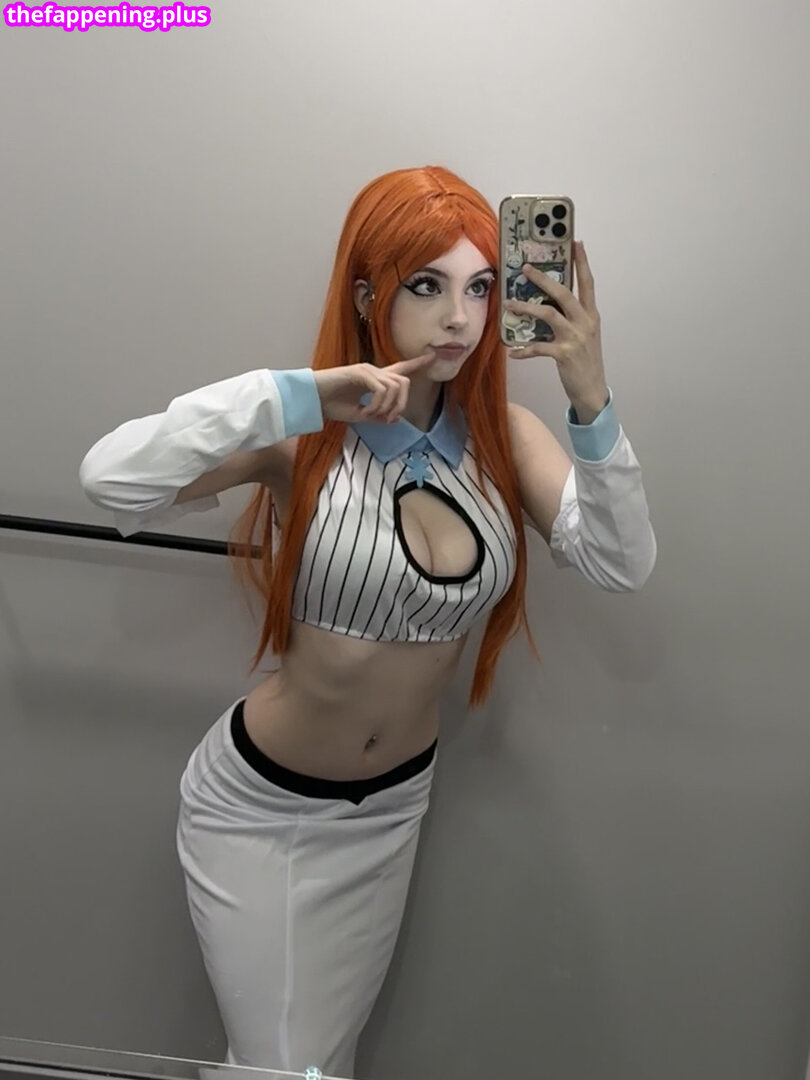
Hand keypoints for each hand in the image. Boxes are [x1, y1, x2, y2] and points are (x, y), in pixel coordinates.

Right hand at [314, 349, 436, 423]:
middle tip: (388, 419)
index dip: (417, 363)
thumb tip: (395, 418)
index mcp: (374, 380)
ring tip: (370, 416)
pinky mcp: (360, 373)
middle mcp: (374, 371)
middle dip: (402, 404)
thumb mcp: (359, 415)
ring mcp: (367, 370)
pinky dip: (377, 405)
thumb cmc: (331, 405)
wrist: (312, 399)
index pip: (400, 369)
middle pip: (404, 382)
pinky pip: (382, 390)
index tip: (433, 356)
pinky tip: (364, 412)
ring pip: (396, 387)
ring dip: (387, 407)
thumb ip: (378, 416)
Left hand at [504, 241, 607, 408]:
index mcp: (590, 315)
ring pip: (549, 315)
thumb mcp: (583, 335)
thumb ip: (570, 318)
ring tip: (509, 304)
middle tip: (527, 268)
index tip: (576, 242)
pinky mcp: (564, 354)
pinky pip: (539, 347)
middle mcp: (585, 322)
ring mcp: (575, 338)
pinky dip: (524, 350)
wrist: (592, 389)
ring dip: (527, 308)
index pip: (587, 283)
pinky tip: (513, 352)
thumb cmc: (584, 361)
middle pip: (564, 293)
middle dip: (544, 279)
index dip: (582, 262)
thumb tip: (548, 304)